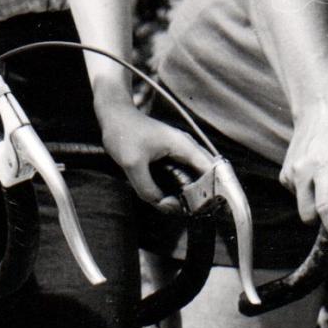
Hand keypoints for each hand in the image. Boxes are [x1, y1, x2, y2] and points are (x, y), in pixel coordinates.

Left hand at [92, 83, 214, 209]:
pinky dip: (181, 187)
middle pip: (206, 175)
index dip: (213, 190)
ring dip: (191, 192)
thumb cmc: (124, 134)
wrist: (114, 116)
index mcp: (184, 146)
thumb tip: (165, 206)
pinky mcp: (171, 156)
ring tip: (182, 208)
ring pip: (195, 176)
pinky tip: (172, 198)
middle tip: (192, 212)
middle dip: (202, 195)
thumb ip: (148, 189)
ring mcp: (179, 152)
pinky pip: (183, 175)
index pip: (211, 170)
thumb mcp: (133, 164)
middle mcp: (186, 149)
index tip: (206, 209)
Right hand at [280, 103, 327, 247]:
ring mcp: (291, 173)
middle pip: (310, 215)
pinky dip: (309, 198)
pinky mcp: (285, 175)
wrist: (317, 111)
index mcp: (326, 165)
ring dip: (317, 210)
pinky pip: (297, 198)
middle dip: (326, 224)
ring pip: (303, 209)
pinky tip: (319, 183)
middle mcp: (304, 170)